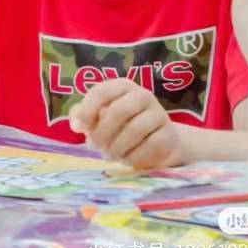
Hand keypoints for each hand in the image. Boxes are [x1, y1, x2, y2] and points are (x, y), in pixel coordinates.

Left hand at [69, 79, 184, 168]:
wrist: (157, 141)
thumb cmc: (120, 126)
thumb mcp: (98, 117)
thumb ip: (82, 116)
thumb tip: (77, 124)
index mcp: (122, 86)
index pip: (101, 93)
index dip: (87, 111)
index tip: (79, 129)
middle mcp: (143, 95)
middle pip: (118, 111)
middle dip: (102, 133)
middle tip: (95, 146)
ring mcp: (159, 113)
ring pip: (135, 129)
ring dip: (117, 147)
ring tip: (109, 156)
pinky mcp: (170, 134)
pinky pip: (151, 145)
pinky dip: (135, 156)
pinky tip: (127, 160)